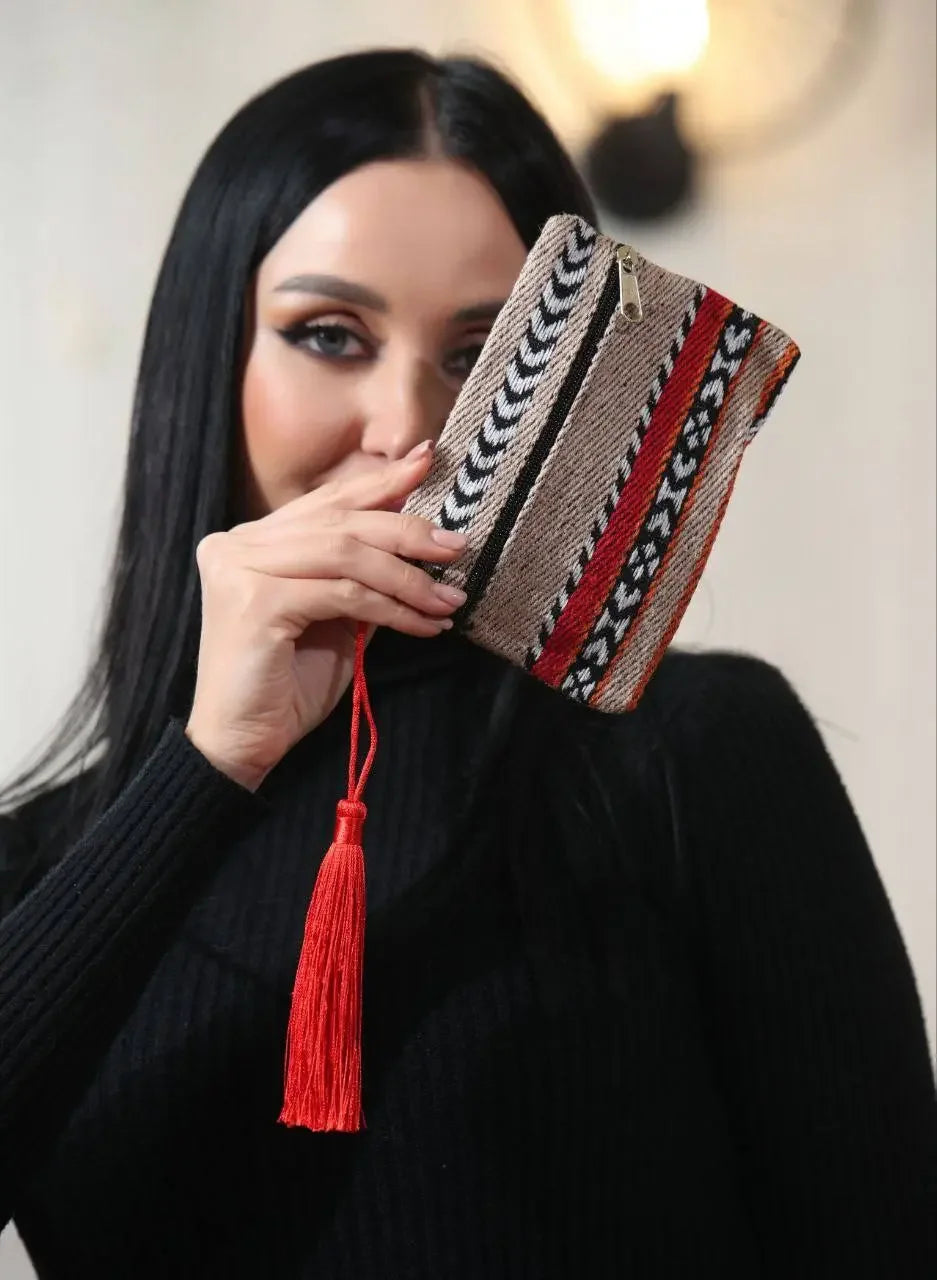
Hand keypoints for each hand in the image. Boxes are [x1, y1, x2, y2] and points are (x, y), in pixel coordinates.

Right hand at [184, 440, 466, 789]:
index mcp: (252, 540)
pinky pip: (344, 594)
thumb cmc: (288, 684)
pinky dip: (392, 609)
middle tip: (457, 546)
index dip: (379, 481)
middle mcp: (238, 544)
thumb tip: (420, 537)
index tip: (427, 461)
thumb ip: (361, 575)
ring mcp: (241, 569)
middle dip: (408, 532)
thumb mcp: (336, 617)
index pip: (326, 501)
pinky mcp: (255, 601)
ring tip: (448, 598)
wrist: (245, 743)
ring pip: (347, 554)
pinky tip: (423, 624)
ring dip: (408, 578)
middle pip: (340, 521)